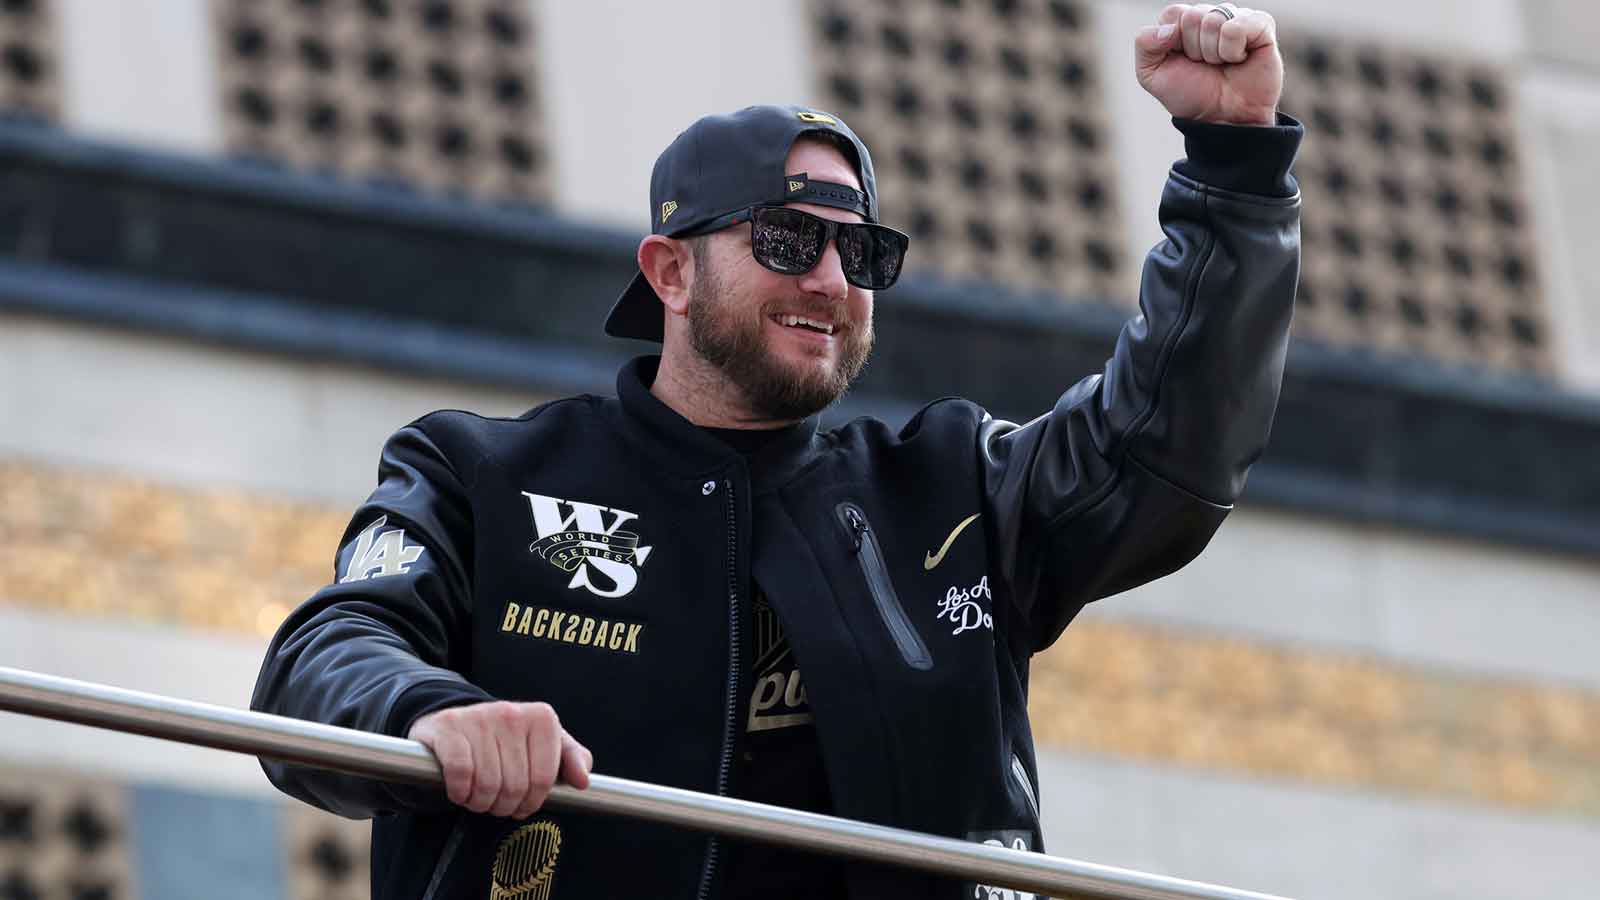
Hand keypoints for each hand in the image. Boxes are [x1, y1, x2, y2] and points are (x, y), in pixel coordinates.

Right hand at [409, 701, 592, 817]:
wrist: (457, 724)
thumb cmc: (507, 740)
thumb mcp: (545, 745)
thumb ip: (571, 759)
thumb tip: (583, 781)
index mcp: (542, 718)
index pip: (543, 779)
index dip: (533, 802)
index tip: (524, 805)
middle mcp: (512, 713)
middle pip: (515, 786)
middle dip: (505, 806)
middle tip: (498, 803)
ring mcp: (480, 718)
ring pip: (486, 784)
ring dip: (480, 803)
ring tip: (480, 798)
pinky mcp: (450, 727)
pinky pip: (460, 773)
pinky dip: (459, 792)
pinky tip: (460, 791)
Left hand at [1135, 4, 1282, 125]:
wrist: (1222, 118)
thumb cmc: (1190, 95)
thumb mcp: (1150, 75)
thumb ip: (1144, 44)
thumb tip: (1168, 28)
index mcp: (1183, 23)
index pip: (1173, 13)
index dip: (1173, 42)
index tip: (1183, 61)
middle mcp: (1210, 16)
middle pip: (1192, 16)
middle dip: (1194, 49)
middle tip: (1205, 65)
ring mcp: (1237, 18)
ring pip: (1214, 20)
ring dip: (1213, 53)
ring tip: (1221, 64)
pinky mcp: (1261, 25)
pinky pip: (1238, 26)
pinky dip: (1233, 50)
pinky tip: (1239, 59)